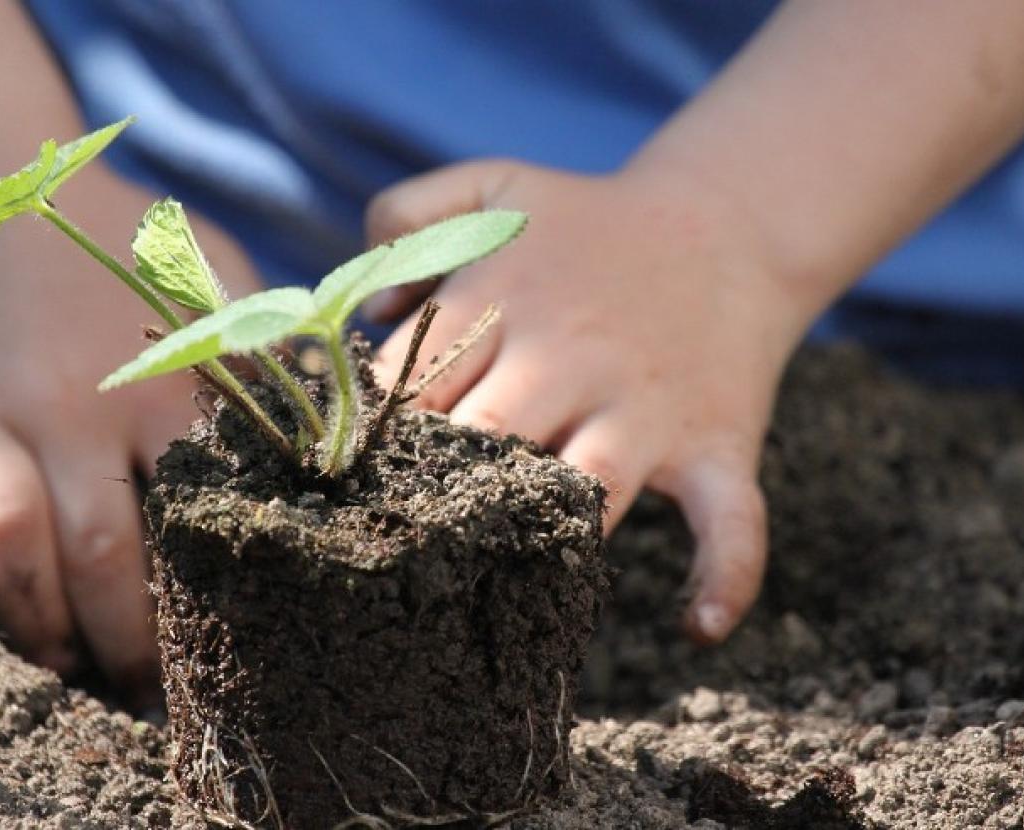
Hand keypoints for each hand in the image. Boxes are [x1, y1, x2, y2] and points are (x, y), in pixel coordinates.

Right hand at [0, 173, 260, 701]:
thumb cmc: (115, 230)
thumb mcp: (210, 272)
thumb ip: (263, 344)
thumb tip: (327, 412)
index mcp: (160, 384)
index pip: (192, 517)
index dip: (204, 594)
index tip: (224, 642)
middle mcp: (74, 409)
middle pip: (100, 555)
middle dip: (121, 637)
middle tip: (141, 684)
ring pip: (9, 546)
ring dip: (34, 620)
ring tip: (61, 665)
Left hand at [366, 159, 808, 642]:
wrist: (726, 223)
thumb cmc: (590, 223)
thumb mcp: (493, 186)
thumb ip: (406, 214)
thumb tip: (370, 313)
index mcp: (506, 302)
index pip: (413, 386)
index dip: (375, 435)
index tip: (351, 474)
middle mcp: (570, 359)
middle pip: (482, 440)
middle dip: (438, 488)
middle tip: (403, 535)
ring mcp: (645, 409)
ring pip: (584, 490)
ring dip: (544, 534)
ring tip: (503, 575)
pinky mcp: (716, 444)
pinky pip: (731, 522)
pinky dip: (726, 576)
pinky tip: (697, 626)